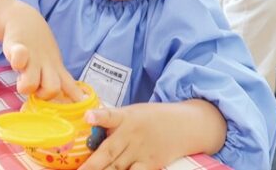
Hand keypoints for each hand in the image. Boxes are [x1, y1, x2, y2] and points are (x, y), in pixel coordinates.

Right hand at [0, 0, 82, 101]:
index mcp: (57, 70)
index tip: (84, 107)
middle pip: (52, 88)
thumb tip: (72, 103)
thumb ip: (60, 83)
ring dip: (26, 85)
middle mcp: (46, 65)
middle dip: (43, 95)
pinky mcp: (17, 47)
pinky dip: (18, 61)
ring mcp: (32, 57)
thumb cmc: (40, 48)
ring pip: (32, 82)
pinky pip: (19, 57)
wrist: (25, 19)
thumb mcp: (54, 64)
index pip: (71, 88)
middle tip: (35, 89)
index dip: (76, 100)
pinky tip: (17, 61)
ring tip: (22, 79)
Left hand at [80, 101, 225, 169]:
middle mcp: (132, 135)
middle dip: (90, 165)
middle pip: (108, 152)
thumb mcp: (133, 112)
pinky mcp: (152, 164)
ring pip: (117, 168)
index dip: (97, 116)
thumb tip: (89, 126)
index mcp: (126, 117)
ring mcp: (142, 152)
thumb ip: (113, 121)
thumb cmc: (154, 118)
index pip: (110, 115)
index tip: (87, 117)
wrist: (188, 124)